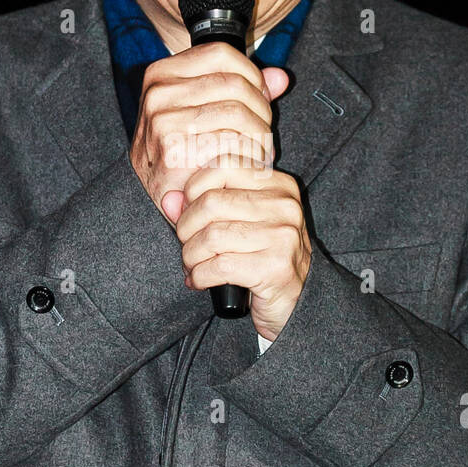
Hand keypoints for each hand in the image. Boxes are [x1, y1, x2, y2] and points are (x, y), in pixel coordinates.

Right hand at [129, 40, 288, 224]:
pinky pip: (232, 143)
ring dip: (260, 135)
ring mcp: (163, 122)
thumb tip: (281, 78)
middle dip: (261, 109)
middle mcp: (158, 93)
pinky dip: (249, 155)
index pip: (222, 54)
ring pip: (239, 113)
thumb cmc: (178, 151)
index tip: (261, 98)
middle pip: (235, 84)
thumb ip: (242, 90)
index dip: (252, 74)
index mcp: (161, 74)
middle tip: (263, 133)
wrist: (144, 198)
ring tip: (259, 151)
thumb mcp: (202, 110)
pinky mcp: (174, 152)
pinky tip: (248, 166)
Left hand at [174, 156, 311, 341]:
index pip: (222, 166)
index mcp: (278, 185)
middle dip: (186, 228)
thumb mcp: (240, 223)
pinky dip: (200, 276)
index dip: (194, 190)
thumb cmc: (264, 257)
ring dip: (191, 256)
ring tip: (192, 265)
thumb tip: (169, 200)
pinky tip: (199, 281)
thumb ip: (203, 205)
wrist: (298, 300)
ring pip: (211, 236)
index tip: (190, 214)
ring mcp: (283, 237)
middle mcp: (284, 206)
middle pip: (211, 202)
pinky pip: (219, 266)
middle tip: (187, 246)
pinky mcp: (275, 268)